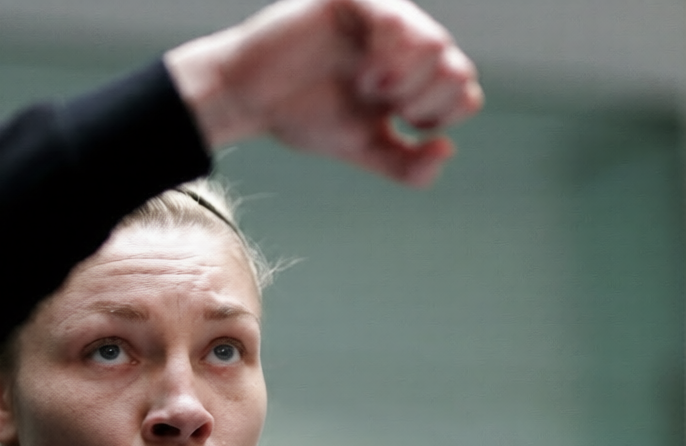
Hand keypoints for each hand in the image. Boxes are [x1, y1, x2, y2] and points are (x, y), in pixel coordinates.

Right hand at [166, 0, 482, 185]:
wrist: (248, 98)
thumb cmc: (301, 117)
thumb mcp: (361, 150)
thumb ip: (406, 164)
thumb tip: (447, 151)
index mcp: (412, 78)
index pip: (462, 92)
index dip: (442, 116)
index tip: (403, 127)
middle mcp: (404, 46)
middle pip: (456, 68)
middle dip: (426, 100)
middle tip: (387, 108)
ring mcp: (382, 20)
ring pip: (435, 42)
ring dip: (411, 77)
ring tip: (372, 88)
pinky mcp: (353, 2)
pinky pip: (394, 16)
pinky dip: (392, 48)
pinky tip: (368, 74)